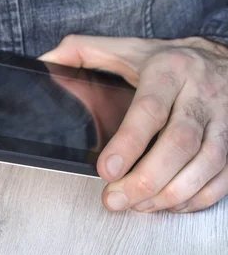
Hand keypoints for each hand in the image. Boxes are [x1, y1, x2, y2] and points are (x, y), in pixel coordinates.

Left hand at [40, 35, 227, 212]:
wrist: (226, 58)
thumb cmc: (169, 60)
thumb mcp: (126, 49)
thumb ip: (83, 53)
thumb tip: (45, 63)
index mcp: (169, 71)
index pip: (150, 110)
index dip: (129, 144)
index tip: (106, 170)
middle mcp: (200, 94)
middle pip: (179, 143)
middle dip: (146, 179)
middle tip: (116, 199)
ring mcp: (224, 119)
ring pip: (206, 163)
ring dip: (171, 193)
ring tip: (138, 205)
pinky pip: (224, 175)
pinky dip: (198, 197)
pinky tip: (171, 203)